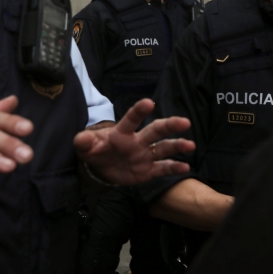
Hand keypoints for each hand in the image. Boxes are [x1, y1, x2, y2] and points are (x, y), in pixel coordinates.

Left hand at [73, 99, 193, 185]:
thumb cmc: (96, 150)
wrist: (102, 167)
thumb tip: (82, 138)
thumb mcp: (86, 146)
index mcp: (122, 132)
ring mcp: (145, 155)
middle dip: (170, 125)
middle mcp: (138, 140)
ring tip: (190, 145)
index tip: (149, 103)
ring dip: (177, 146)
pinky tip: (185, 167)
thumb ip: (84, 141)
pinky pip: (163, 168)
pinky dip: (174, 167)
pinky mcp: (148, 170)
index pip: (131, 119)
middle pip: (156, 130)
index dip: (139, 111)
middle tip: (184, 122)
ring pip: (164, 147)